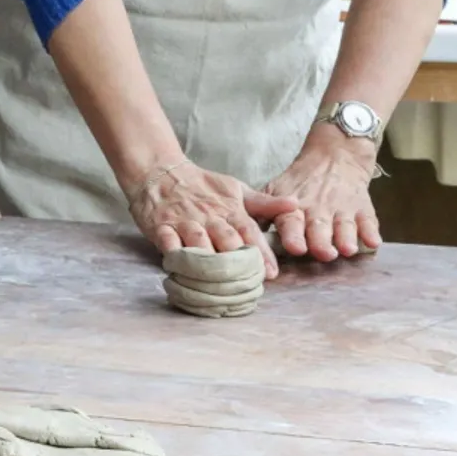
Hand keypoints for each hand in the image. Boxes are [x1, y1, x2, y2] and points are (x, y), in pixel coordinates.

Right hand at [125, 159, 297, 277]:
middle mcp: (209, 216)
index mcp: (230, 209)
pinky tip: (180, 267)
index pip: (249, 232)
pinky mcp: (160, 226)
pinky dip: (174, 253)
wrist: (160, 172)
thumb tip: (296, 204)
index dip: (261, 253)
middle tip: (247, 283)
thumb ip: (265, 203)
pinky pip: (168, 241)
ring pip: (199, 242)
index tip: (272, 273)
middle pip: (226, 240)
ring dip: (209, 261)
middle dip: (238, 262)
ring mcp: (184, 221)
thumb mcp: (236, 189)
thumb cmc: (202, 186)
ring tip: (219, 283)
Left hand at [264, 138, 381, 261]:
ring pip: (344, 225)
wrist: (335, 156)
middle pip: (319, 227)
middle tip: (323, 254)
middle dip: (320, 241)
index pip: (291, 220)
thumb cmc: (299, 181)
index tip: (295, 248)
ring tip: (347, 249)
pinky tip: (374, 242)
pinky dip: (372, 231)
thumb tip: (242, 235)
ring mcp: (342, 208)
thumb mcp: (276, 190)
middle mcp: (318, 208)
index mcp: (294, 206)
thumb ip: (263, 212)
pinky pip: (369, 220)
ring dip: (346, 238)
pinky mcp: (362, 207)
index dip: (293, 234)